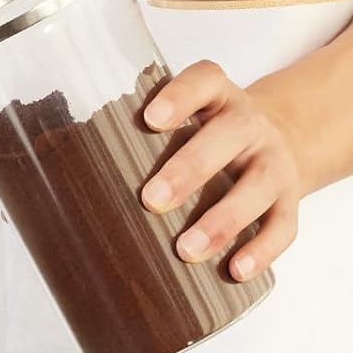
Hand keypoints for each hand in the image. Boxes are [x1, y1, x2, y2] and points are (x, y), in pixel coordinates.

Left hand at [139, 61, 303, 283]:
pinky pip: (283, 226)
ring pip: (258, 186)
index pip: (205, 81)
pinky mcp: (289, 202)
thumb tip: (64, 193)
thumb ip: (139, 146)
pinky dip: (262, 250)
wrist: (280, 144)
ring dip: (223, 220)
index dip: (181, 96)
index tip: (151, 119)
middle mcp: (249, 127)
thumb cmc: (208, 145)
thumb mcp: (185, 129)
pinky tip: (236, 270)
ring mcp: (273, 164)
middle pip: (228, 136)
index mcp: (218, 101)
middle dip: (190, 169)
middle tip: (152, 200)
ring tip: (187, 250)